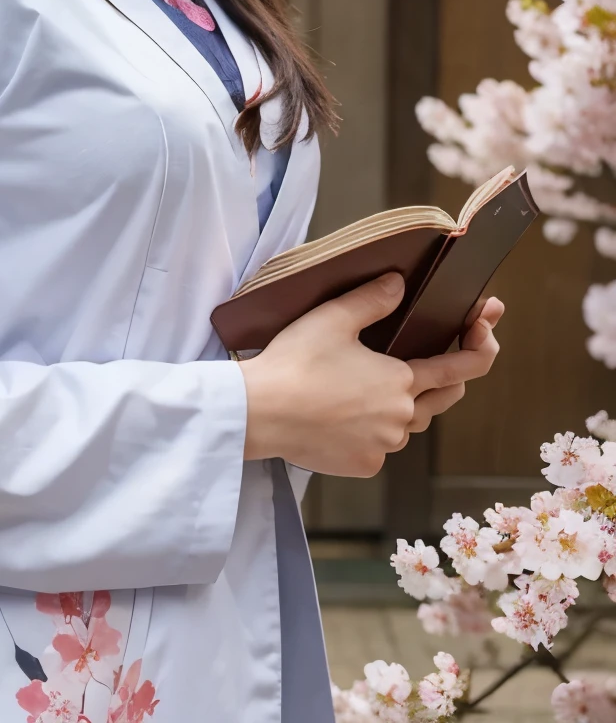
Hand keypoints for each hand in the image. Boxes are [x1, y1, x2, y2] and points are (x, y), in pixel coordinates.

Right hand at [238, 276, 503, 475]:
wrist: (261, 412)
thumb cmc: (296, 363)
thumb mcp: (333, 318)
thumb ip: (373, 300)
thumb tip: (399, 283)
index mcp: (401, 380)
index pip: (460, 367)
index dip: (481, 348)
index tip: (487, 331)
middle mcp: (401, 418)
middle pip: (442, 399)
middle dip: (447, 379)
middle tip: (434, 360)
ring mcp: (383, 446)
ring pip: (409, 425)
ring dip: (405, 406)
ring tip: (376, 385)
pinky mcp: (363, 465)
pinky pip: (382, 446)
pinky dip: (375, 430)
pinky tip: (350, 414)